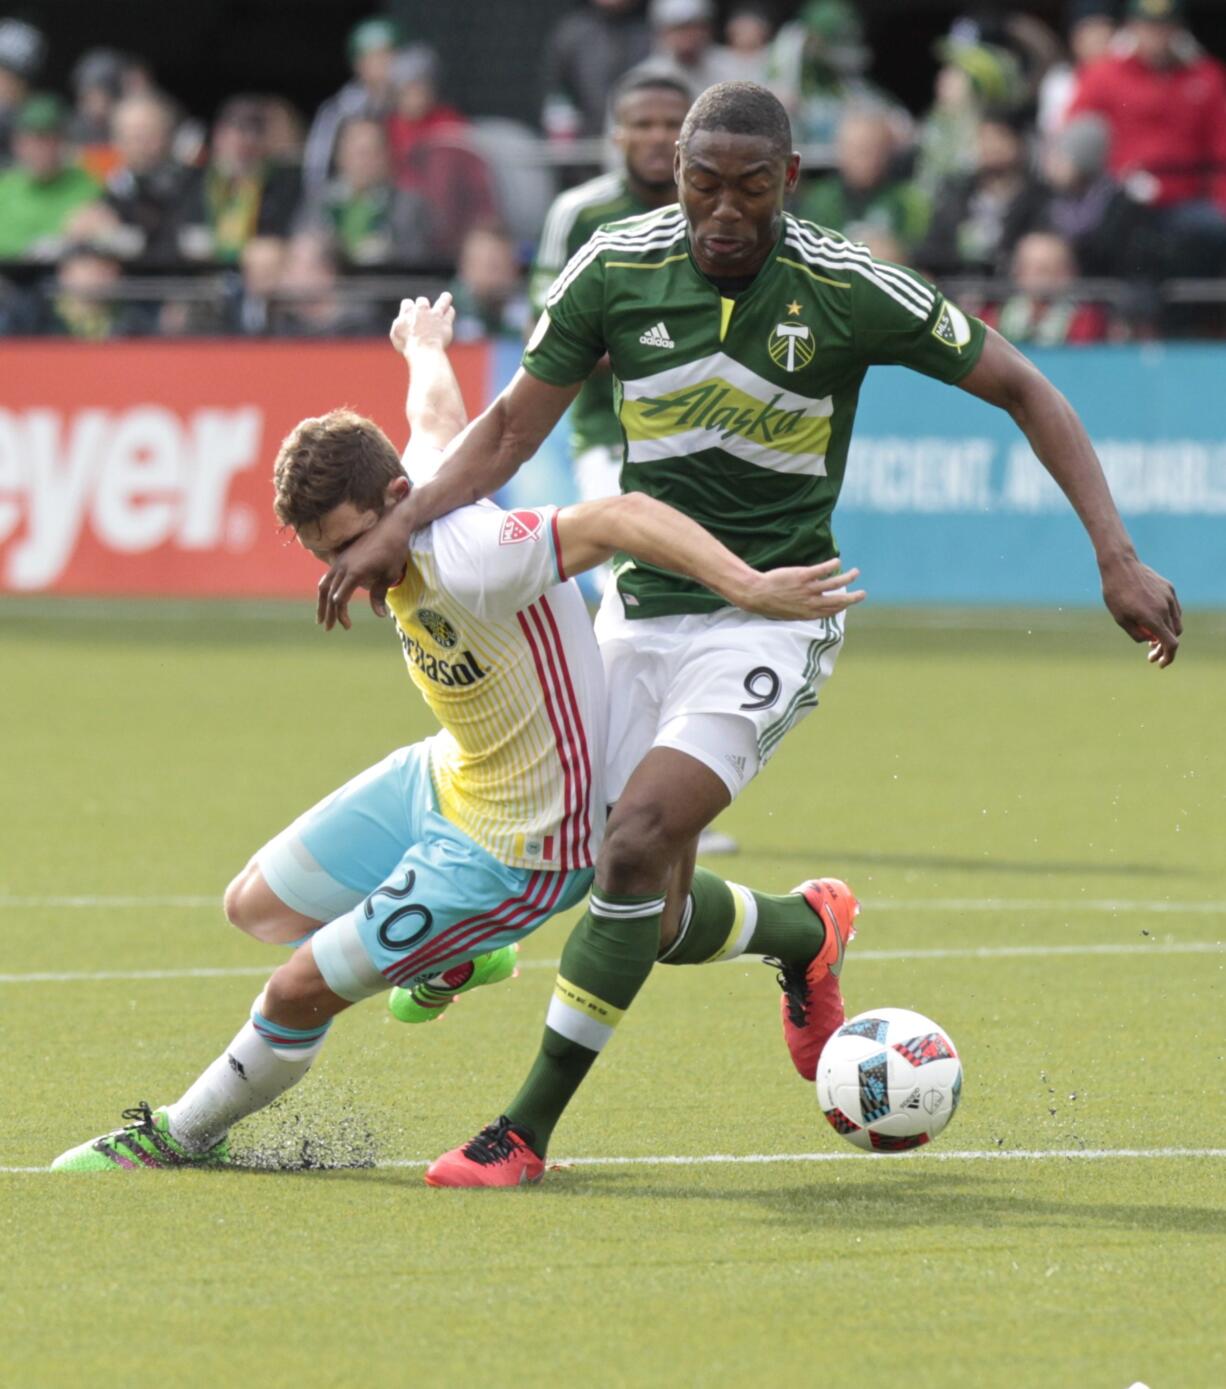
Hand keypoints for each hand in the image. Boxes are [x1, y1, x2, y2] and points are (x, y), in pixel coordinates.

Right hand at [316, 499, 417, 630]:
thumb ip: (380, 595)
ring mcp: (340, 560)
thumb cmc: (394, 550)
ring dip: (322, 602)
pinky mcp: (342, 557)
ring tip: (321, 617)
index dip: (341, 614)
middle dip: (328, 613)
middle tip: (328, 629)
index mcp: (354, 572)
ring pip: (324, 584)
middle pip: (328, 594)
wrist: (391, 525)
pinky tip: (327, 599)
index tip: (347, 626)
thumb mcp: (390, 574)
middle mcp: (343, 566)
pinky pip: (329, 575)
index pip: (339, 599)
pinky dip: (325, 589)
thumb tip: (379, 615)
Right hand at [390, 292, 454, 355]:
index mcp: (407, 312)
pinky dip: (449, 311)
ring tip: (446, 297)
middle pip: (422, 300)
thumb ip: (399, 324)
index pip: (407, 302)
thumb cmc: (408, 346)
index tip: (410, 312)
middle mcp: (422, 310)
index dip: (408, 307)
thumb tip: (402, 320)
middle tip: (424, 313)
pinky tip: (449, 311)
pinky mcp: (445, 323)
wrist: (423, 351)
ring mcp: (435, 315)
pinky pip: (450, 312)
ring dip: (444, 298)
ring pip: (443, 301)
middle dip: (423, 306)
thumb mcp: (396, 334)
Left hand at [738, 558, 865, 620]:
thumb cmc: (770, 603)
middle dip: (853, 598)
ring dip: (848, 578)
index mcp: (808, 613)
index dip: (842, 607)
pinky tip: (838, 561)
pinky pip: (822, 570)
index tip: (848, 603)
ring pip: (834, 584)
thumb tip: (812, 607)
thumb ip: (802, 610)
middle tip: (863, 594)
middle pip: (838, 601)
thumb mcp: (788, 613)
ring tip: (856, 572)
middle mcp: (811, 603)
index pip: (831, 611)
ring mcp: (808, 589)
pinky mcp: (803, 576)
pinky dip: (832, 565)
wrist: (756, 594)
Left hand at [1100, 553, 1181, 667]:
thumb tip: (1150, 641)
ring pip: (1176, 622)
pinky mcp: (1169, 589)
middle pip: (1174, 634)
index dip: (1168, 657)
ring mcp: (1169, 597)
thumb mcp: (1121, 619)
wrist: (1120, 565)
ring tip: (1152, 637)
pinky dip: (1168, 619)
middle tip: (1151, 654)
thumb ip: (1137, 634)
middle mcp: (1165, 608)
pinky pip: (1174, 609)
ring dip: (1167, 632)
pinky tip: (1155, 620)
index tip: (1160, 664)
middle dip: (1164, 647)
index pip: (1170, 644)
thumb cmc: (1115, 594)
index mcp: (1153, 618)